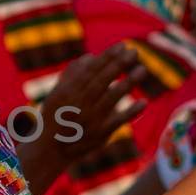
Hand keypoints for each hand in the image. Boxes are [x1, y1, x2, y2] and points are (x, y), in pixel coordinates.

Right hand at [20, 45, 146, 190]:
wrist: (51, 149)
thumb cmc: (55, 116)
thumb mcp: (57, 93)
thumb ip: (71, 74)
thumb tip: (90, 57)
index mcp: (68, 91)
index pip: (91, 70)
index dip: (107, 57)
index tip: (122, 45)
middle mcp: (79, 103)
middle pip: (102, 81)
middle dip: (119, 65)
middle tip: (134, 52)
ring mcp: (90, 119)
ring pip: (111, 98)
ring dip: (128, 83)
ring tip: (142, 70)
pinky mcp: (100, 134)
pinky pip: (118, 121)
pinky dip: (131, 112)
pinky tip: (144, 102)